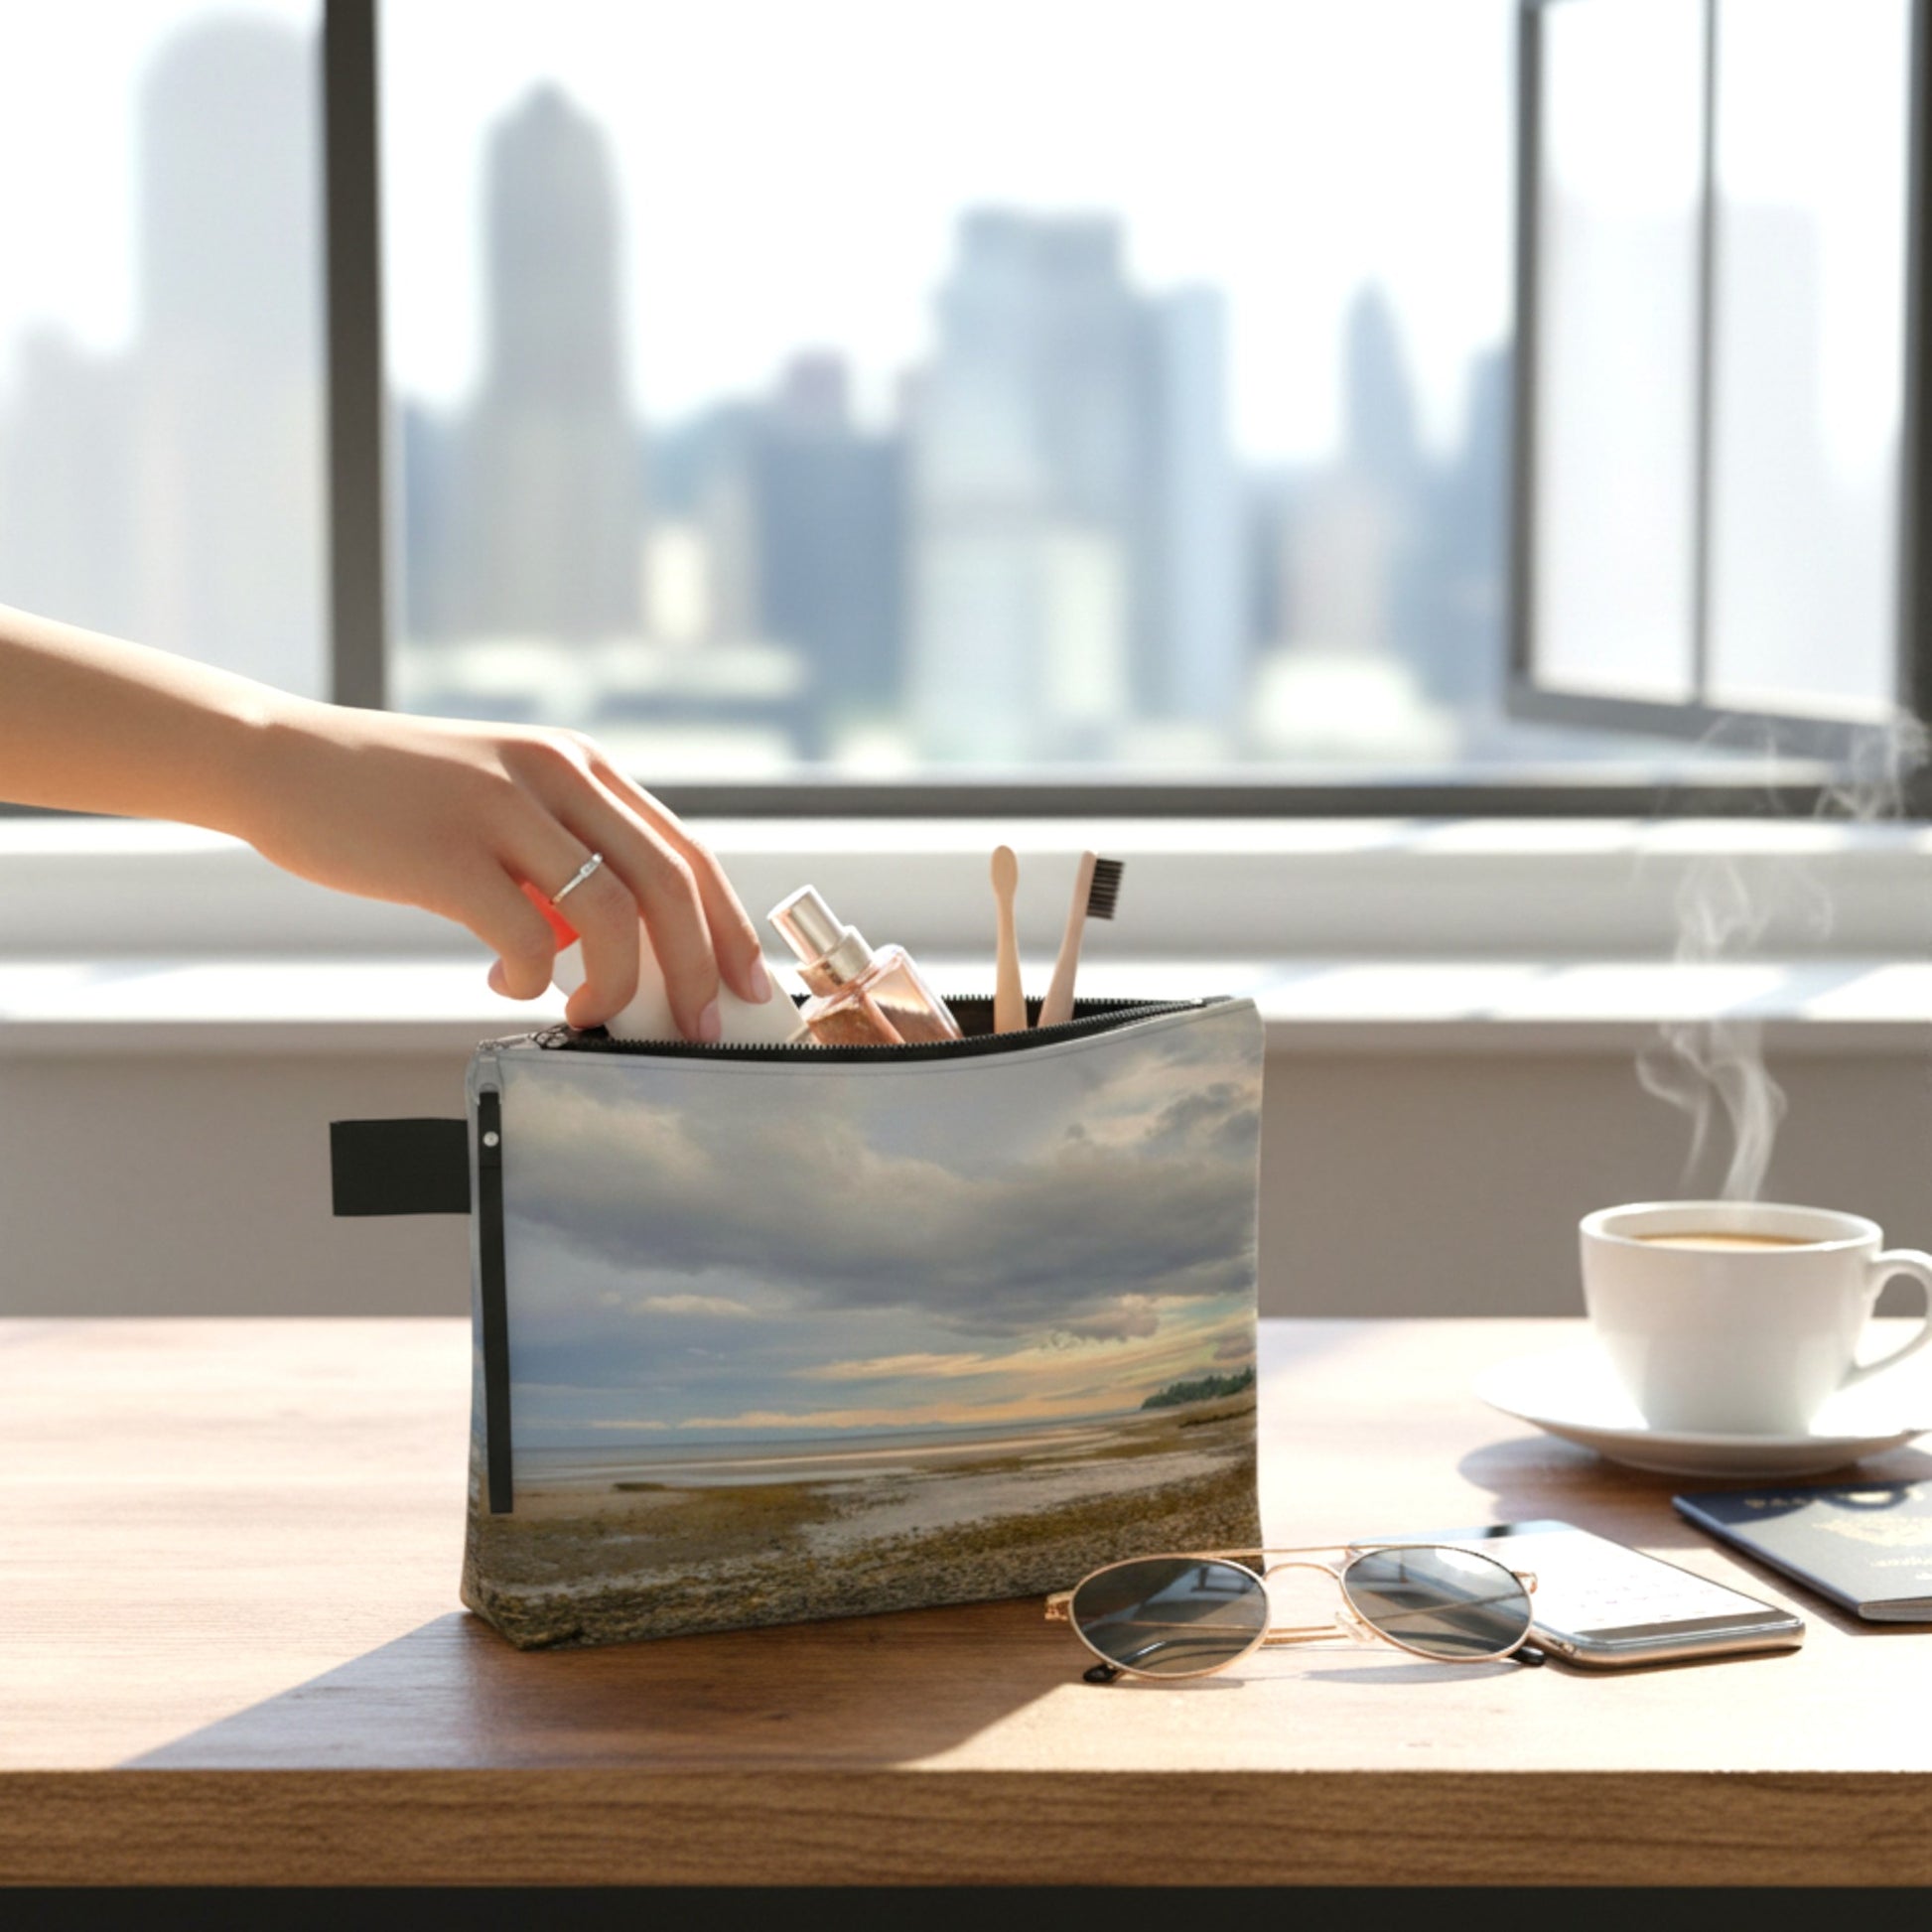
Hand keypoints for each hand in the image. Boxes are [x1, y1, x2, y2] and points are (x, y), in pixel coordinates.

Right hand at [237, 702, 769, 1035]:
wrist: (281, 762)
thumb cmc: (397, 800)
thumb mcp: (505, 807)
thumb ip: (566, 862)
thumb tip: (620, 952)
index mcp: (580, 765)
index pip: (687, 852)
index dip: (727, 927)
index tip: (748, 988)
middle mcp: (554, 774)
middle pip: (668, 885)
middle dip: (697, 972)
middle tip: (697, 1030)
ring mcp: (501, 808)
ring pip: (611, 916)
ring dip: (615, 985)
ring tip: (587, 1011)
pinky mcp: (447, 852)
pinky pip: (528, 939)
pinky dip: (532, 980)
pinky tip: (507, 983)